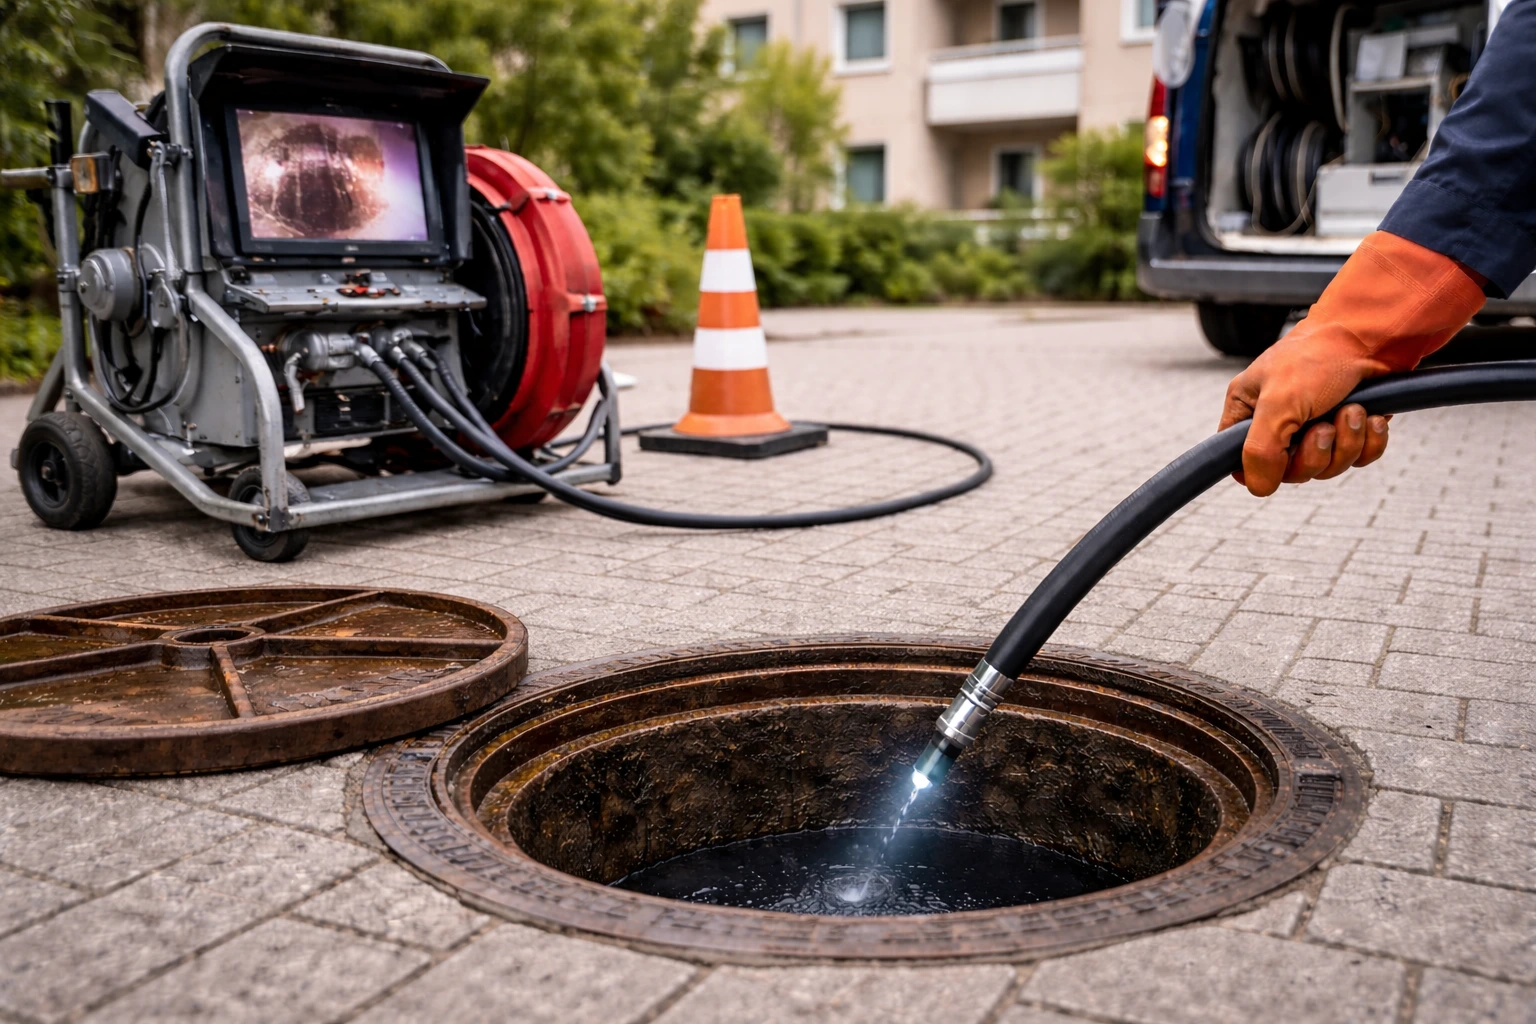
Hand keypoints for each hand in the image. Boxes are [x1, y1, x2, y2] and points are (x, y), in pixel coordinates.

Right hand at [1215, 231, 1484, 497]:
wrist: (1374, 334)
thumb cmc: (1319, 357)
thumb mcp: (1279, 403)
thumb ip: (1260, 450)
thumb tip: (1259, 487)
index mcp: (1248, 412)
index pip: (1241, 462)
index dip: (1263, 469)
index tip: (1284, 456)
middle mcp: (1278, 423)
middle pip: (1291, 473)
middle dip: (1316, 453)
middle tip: (1324, 426)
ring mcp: (1316, 427)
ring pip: (1328, 467)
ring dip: (1346, 443)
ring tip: (1353, 411)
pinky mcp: (1350, 428)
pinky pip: (1358, 458)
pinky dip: (1369, 441)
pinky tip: (1373, 417)